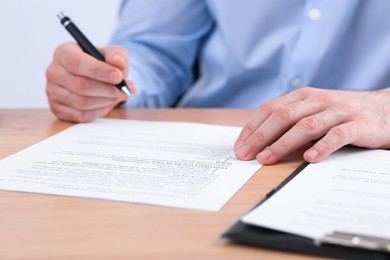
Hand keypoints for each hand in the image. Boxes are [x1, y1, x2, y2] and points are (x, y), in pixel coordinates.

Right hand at [46, 43, 136, 121]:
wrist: (97, 77)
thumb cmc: (103, 63)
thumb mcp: (113, 54)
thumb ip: (118, 55)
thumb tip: (118, 64)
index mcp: (63, 52)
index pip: (76, 62)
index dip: (99, 71)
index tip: (118, 76)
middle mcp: (54, 72)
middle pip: (80, 85)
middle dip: (108, 90)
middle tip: (125, 90)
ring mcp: (53, 92)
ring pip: (82, 103)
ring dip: (106, 101)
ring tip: (120, 95)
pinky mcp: (58, 109)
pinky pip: (81, 115)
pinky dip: (100, 111)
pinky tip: (109, 103)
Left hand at [234, 87, 389, 164]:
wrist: (385, 109)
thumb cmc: (342, 115)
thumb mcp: (314, 113)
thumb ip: (291, 124)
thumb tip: (262, 146)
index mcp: (303, 96)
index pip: (270, 109)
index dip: (252, 128)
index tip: (240, 146)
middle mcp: (318, 100)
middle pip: (283, 116)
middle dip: (261, 136)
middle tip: (246, 155)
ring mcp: (338, 111)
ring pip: (306, 125)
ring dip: (283, 143)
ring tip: (267, 158)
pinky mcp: (358, 124)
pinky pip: (337, 135)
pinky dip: (322, 147)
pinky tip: (309, 158)